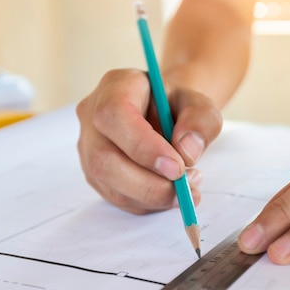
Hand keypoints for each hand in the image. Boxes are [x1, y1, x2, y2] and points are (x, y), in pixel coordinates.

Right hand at [76, 69, 222, 213]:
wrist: (168, 116)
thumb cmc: (180, 107)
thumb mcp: (201, 105)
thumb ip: (201, 122)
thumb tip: (187, 153)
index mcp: (116, 86)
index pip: (115, 115)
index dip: (144, 147)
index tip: (178, 168)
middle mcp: (92, 115)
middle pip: (103, 158)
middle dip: (147, 184)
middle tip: (184, 190)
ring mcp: (89, 147)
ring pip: (108, 183)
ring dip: (151, 196)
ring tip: (186, 187)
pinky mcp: (95, 173)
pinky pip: (117, 197)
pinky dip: (148, 202)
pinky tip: (171, 191)